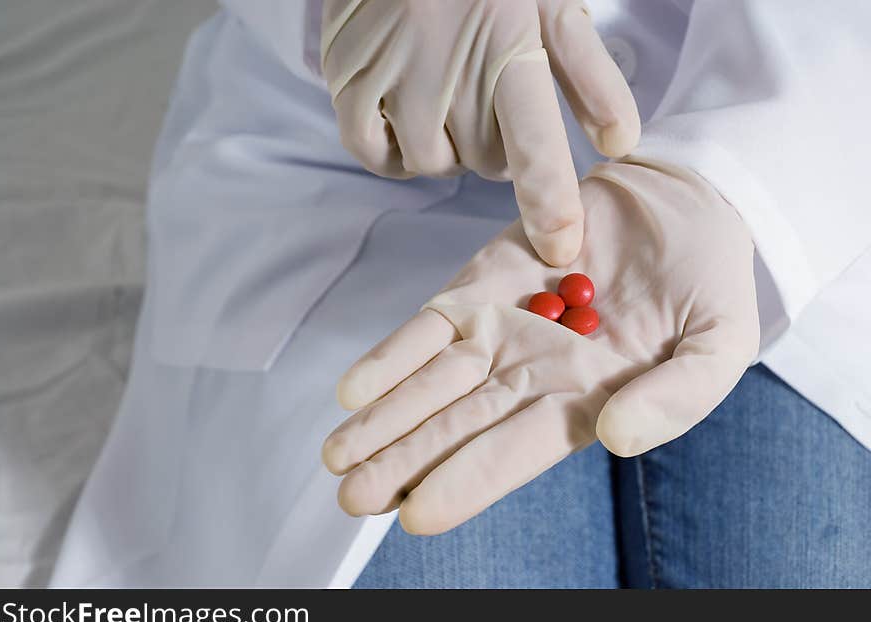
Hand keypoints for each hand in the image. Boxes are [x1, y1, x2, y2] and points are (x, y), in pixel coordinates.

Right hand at [321, 0, 639, 265]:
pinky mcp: (349, 81)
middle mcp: (449, 71)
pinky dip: (395, 152)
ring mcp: (393, 78)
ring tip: (448, 97)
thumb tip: (621, 143)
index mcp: (508, 50)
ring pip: (433, 164)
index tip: (560, 248)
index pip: (534, 144)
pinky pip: (375, 154)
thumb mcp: (551, 6)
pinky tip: (406, 119)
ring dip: (448, 147)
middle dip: (497, 145)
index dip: (549, 203)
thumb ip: (588, 76)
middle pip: (484, 162)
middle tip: (490, 98)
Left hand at [322, 160, 759, 534]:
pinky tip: (353, 390)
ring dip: (383, 419)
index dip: (466, 482)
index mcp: (581, 403)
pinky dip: (392, 356)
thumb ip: (676, 397)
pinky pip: (429, 326)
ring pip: (430, 384)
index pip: (513, 453)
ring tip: (338, 455)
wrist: (682, 205)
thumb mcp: (718, 346)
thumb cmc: (707, 285)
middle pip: (455, 428)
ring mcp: (500, 330)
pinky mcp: (481, 285)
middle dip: (402, 463)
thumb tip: (617, 439)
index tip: (415, 514)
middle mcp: (530, 376)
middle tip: (350, 497)